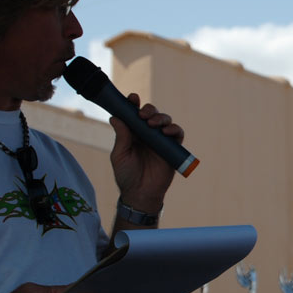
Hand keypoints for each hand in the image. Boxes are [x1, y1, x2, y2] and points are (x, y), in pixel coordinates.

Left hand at [110, 93, 183, 210]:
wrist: (141, 193)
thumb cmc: (127, 175)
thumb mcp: (120, 155)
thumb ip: (121, 136)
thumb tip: (115, 117)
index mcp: (133, 133)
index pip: (134, 114)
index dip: (134, 104)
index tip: (132, 98)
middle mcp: (147, 134)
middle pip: (151, 114)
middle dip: (149, 110)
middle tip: (143, 115)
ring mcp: (160, 140)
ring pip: (165, 120)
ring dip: (161, 118)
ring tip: (153, 124)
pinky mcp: (172, 148)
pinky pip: (177, 134)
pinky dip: (174, 129)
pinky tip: (167, 132)